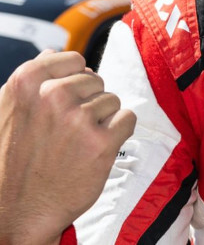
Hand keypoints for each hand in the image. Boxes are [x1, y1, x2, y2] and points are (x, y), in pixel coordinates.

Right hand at [0, 51, 135, 244]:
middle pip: (96, 80)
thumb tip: (52, 52)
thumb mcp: (8, 112)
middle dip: (87, 103)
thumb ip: (33, 80)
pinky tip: (95, 150)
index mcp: (28, 82)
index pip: (75, 60)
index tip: (61, 105)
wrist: (16, 215)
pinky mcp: (102, 142)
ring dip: (101, 120)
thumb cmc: (13, 162)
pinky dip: (118, 133)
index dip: (73, 82)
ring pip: (112, 100)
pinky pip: (128, 118)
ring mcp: (79, 118)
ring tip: (75, 144)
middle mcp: (53, 95)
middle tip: (64, 132)